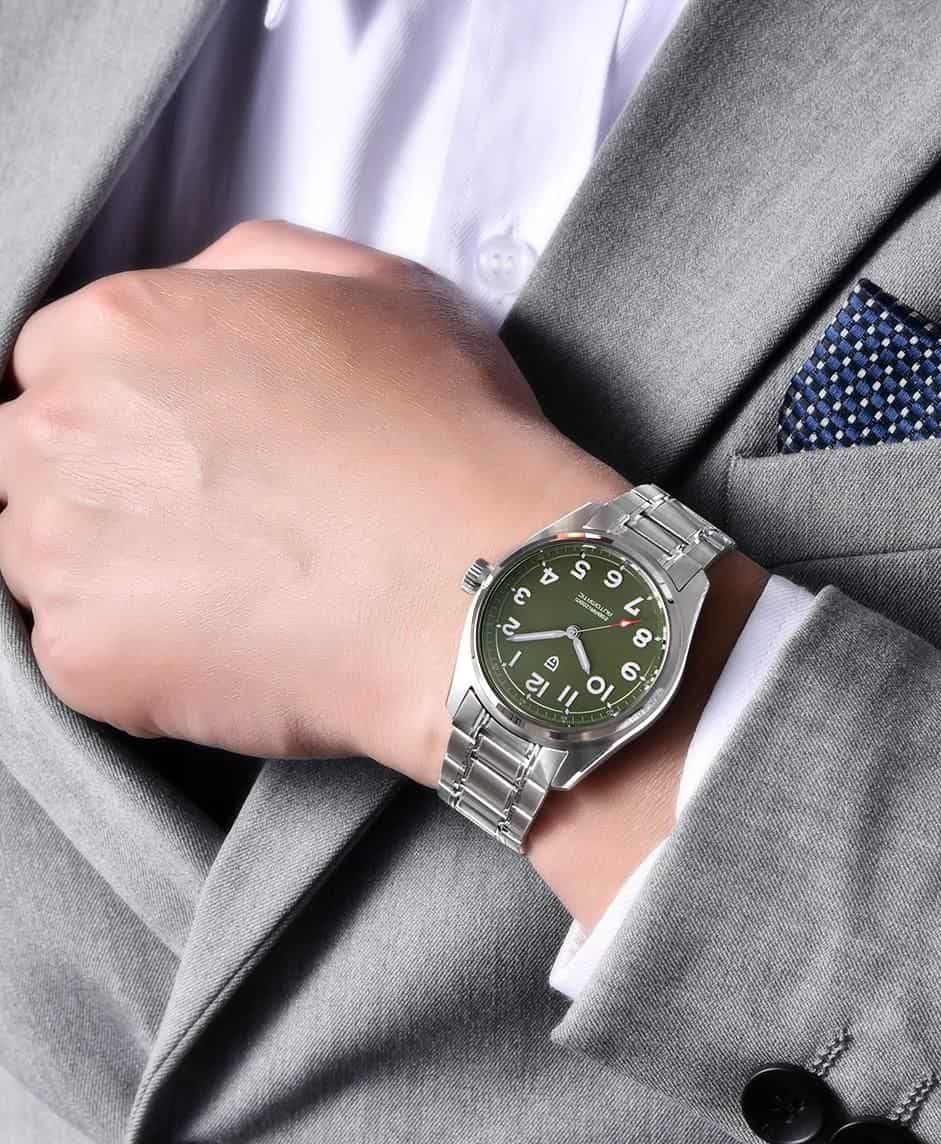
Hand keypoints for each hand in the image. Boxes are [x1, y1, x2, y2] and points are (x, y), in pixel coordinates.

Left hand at [0, 221, 625, 779]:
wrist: (481, 591)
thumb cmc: (449, 445)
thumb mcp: (379, 292)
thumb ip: (251, 267)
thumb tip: (202, 290)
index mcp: (122, 330)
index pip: (56, 366)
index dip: (131, 416)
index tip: (190, 458)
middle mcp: (63, 430)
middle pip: (28, 462)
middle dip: (105, 491)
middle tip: (215, 531)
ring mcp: (63, 550)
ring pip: (42, 563)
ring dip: (116, 577)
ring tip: (233, 595)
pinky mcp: (88, 658)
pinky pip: (87, 661)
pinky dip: (150, 664)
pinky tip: (243, 647)